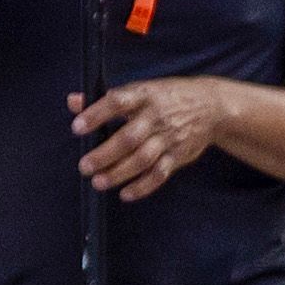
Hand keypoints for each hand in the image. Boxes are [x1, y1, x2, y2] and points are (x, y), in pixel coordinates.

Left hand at [72, 75, 235, 197]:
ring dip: (119, 173)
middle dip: (104, 154)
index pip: (118, 102)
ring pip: (143, 159)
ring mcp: (169, 138)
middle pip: (129, 138)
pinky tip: (125, 194)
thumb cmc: (166, 98)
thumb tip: (73, 102)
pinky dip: (143, 187)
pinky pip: (160, 174)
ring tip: (99, 182)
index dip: (96, 114)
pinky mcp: (178, 156)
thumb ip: (104, 99)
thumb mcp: (140, 90)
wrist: (211, 107)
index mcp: (144, 95)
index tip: (77, 128)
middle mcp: (156, 116)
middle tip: (85, 167)